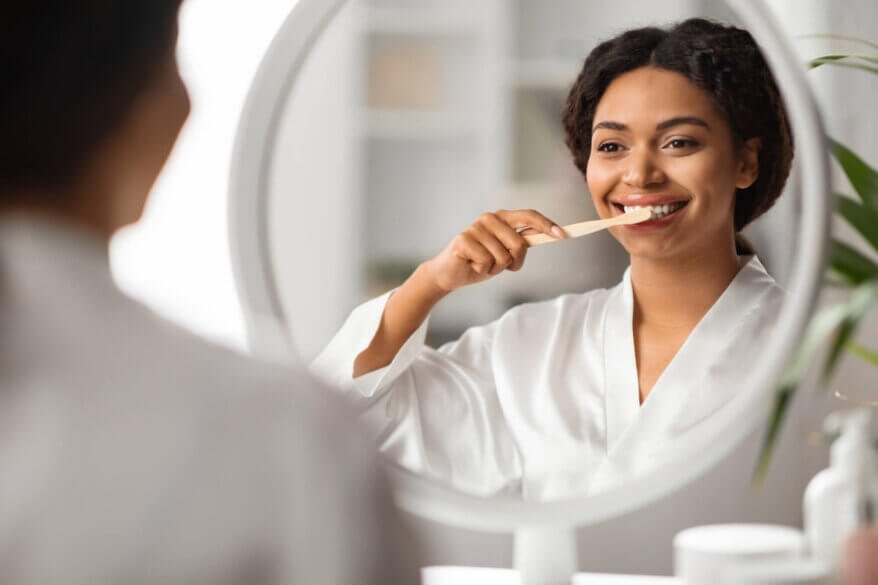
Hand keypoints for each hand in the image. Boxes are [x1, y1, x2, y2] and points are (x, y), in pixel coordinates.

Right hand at [423, 209, 564, 292]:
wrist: (450, 273)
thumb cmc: (480, 261)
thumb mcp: (505, 252)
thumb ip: (522, 242)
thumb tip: (552, 234)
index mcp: (502, 217)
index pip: (529, 216)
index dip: (546, 225)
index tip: (563, 235)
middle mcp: (489, 218)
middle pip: (519, 244)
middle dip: (513, 262)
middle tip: (499, 265)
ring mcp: (475, 228)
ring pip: (503, 257)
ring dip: (495, 269)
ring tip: (482, 264)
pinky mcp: (463, 240)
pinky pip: (486, 262)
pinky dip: (482, 270)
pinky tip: (472, 265)